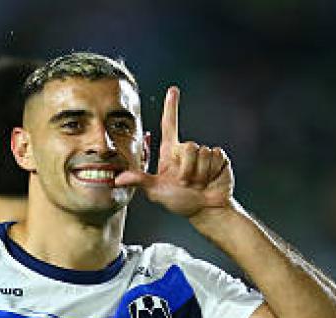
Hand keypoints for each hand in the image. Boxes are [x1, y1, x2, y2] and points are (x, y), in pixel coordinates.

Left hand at [115, 87, 235, 220]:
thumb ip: (140, 181)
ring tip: (199, 183)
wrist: (207, 210)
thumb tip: (117, 179)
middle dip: (188, 169)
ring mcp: (204, 153)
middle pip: (189, 146)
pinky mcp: (219, 158)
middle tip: (187, 183)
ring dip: (200, 173)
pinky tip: (211, 179)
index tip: (173, 90)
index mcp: (170, 153)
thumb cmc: (180, 201)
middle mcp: (186, 150)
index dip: (171, 107)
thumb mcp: (156, 191)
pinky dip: (213, 171)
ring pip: (203, 153)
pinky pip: (216, 156)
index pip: (169, 125)